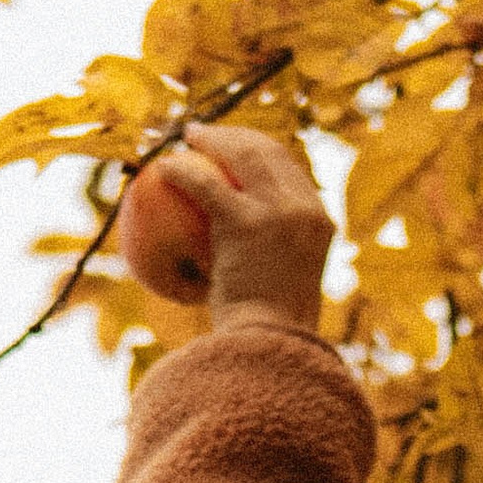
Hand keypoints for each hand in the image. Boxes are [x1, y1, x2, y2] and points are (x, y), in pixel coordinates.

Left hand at [155, 127, 332, 333]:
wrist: (269, 347)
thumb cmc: (269, 334)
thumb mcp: (281, 291)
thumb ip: (270, 260)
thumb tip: (235, 246)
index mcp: (321, 221)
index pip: (289, 170)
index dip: (258, 150)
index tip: (233, 150)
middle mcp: (305, 209)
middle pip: (268, 151)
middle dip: (234, 134)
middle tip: (204, 135)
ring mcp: (279, 212)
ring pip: (241, 155)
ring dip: (210, 139)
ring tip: (185, 137)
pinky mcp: (246, 221)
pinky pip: (205, 184)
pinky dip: (181, 171)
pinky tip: (161, 168)